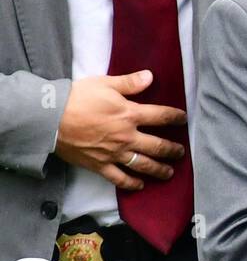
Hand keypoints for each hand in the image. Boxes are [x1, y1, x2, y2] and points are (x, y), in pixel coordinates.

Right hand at [53, 71, 186, 190]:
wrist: (49, 118)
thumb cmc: (76, 98)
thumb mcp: (105, 84)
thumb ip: (130, 83)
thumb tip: (150, 76)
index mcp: (130, 114)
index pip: (161, 116)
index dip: (175, 117)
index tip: (183, 119)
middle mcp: (127, 136)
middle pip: (158, 146)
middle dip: (173, 150)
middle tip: (180, 152)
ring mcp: (114, 153)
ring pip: (144, 165)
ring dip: (160, 169)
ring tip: (169, 172)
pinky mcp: (100, 165)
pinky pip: (120, 179)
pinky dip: (132, 184)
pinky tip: (140, 185)